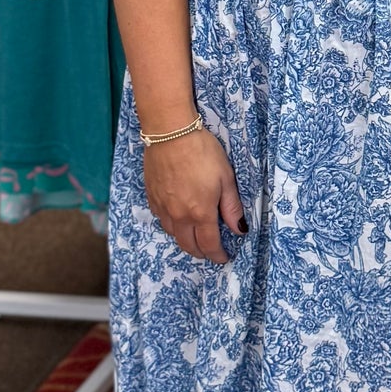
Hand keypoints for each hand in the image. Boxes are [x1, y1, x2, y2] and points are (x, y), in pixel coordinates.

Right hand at [142, 125, 245, 263]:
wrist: (170, 133)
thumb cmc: (202, 152)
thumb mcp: (226, 178)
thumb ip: (232, 207)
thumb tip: (239, 229)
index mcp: (200, 213)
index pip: (209, 245)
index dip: (217, 255)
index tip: (223, 258)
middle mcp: (179, 216)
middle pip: (188, 246)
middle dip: (201, 253)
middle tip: (210, 251)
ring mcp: (162, 208)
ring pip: (173, 235)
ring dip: (185, 240)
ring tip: (195, 235)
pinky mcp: (151, 197)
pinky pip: (162, 220)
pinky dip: (172, 225)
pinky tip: (178, 218)